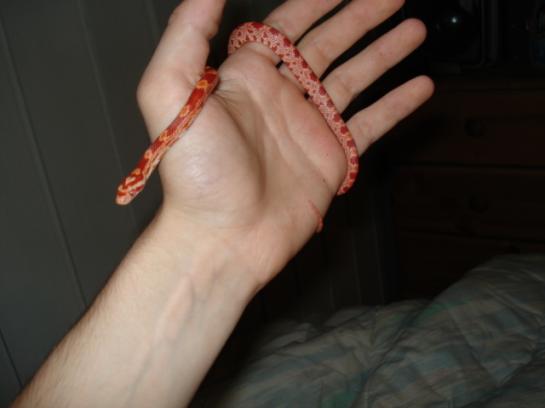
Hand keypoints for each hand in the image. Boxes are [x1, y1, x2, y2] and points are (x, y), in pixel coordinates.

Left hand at [136, 0, 433, 286]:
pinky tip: (420, 87)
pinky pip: (370, 124)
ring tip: (415, 30)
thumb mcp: (169, 95)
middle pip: (329, 44)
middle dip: (361, 16)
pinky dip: (395, 106)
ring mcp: (309, 128)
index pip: (288, 25)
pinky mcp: (331, 158)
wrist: (224, 238)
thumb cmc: (195, 176)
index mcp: (247, 77)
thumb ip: (186, 35)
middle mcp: (281, 97)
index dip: (318, 0)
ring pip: (355, 78)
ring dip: (385, 53)